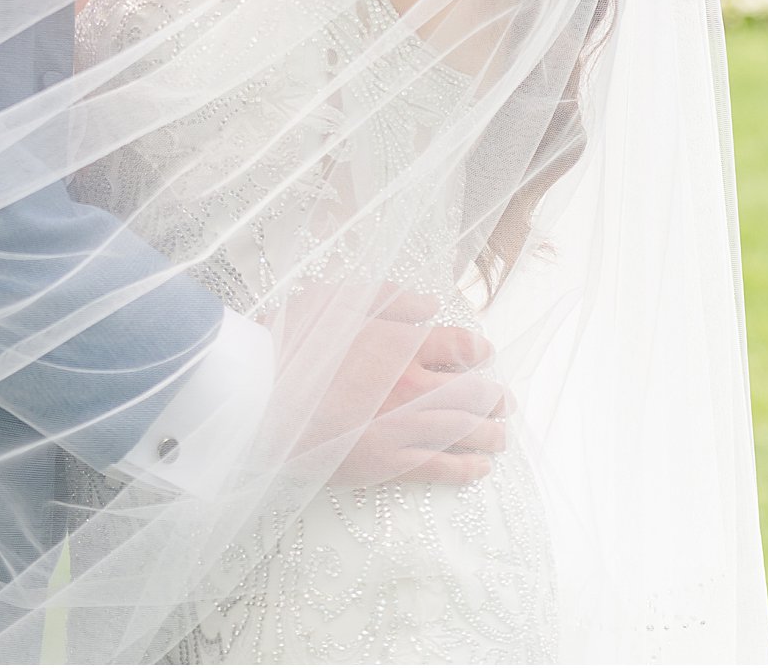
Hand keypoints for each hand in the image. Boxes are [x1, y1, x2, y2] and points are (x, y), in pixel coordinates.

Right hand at [268, 284, 506, 487]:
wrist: (264, 398)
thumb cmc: (295, 343)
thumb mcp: (338, 300)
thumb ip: (389, 298)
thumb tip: (429, 304)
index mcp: (402, 344)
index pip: (461, 347)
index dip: (478, 351)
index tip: (483, 354)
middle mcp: (413, 386)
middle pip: (472, 393)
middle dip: (493, 398)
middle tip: (503, 401)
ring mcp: (404, 426)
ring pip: (464, 432)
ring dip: (489, 434)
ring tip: (500, 436)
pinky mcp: (390, 461)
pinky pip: (440, 467)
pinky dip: (465, 468)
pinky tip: (479, 468)